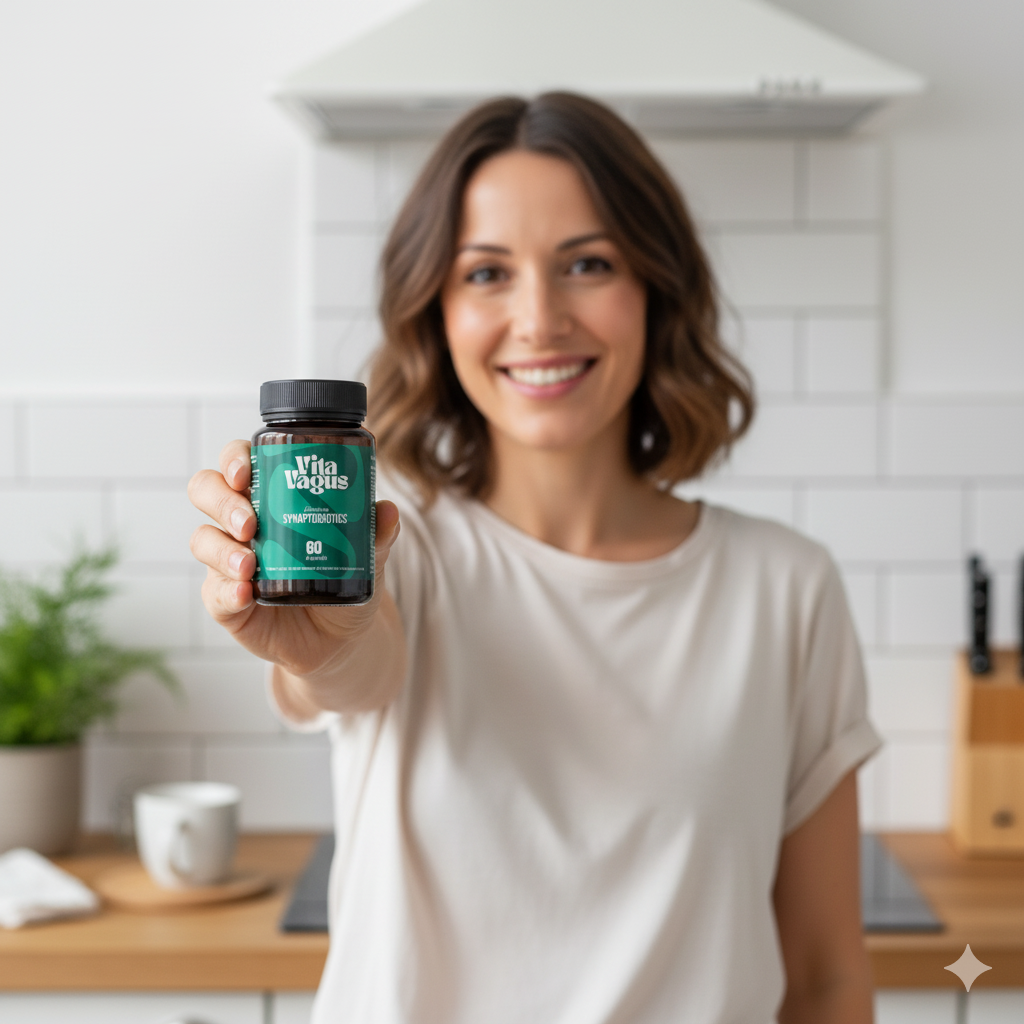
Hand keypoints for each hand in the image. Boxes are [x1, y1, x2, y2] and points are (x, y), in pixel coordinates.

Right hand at [187, 440, 401, 678]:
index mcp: (270, 496)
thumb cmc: (343, 578)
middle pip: (207, 491)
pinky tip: (244, 593)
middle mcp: (242, 522)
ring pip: (203, 540)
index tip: (247, 473)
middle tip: (250, 523)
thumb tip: (387, 510)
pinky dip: (226, 591)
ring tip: (249, 566)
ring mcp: (228, 560)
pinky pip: (214, 592)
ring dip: (222, 550)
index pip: (238, 462)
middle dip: (223, 501)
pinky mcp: (226, 601)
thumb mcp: (366, 555)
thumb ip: (377, 534)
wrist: (340, 636)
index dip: (234, 459)